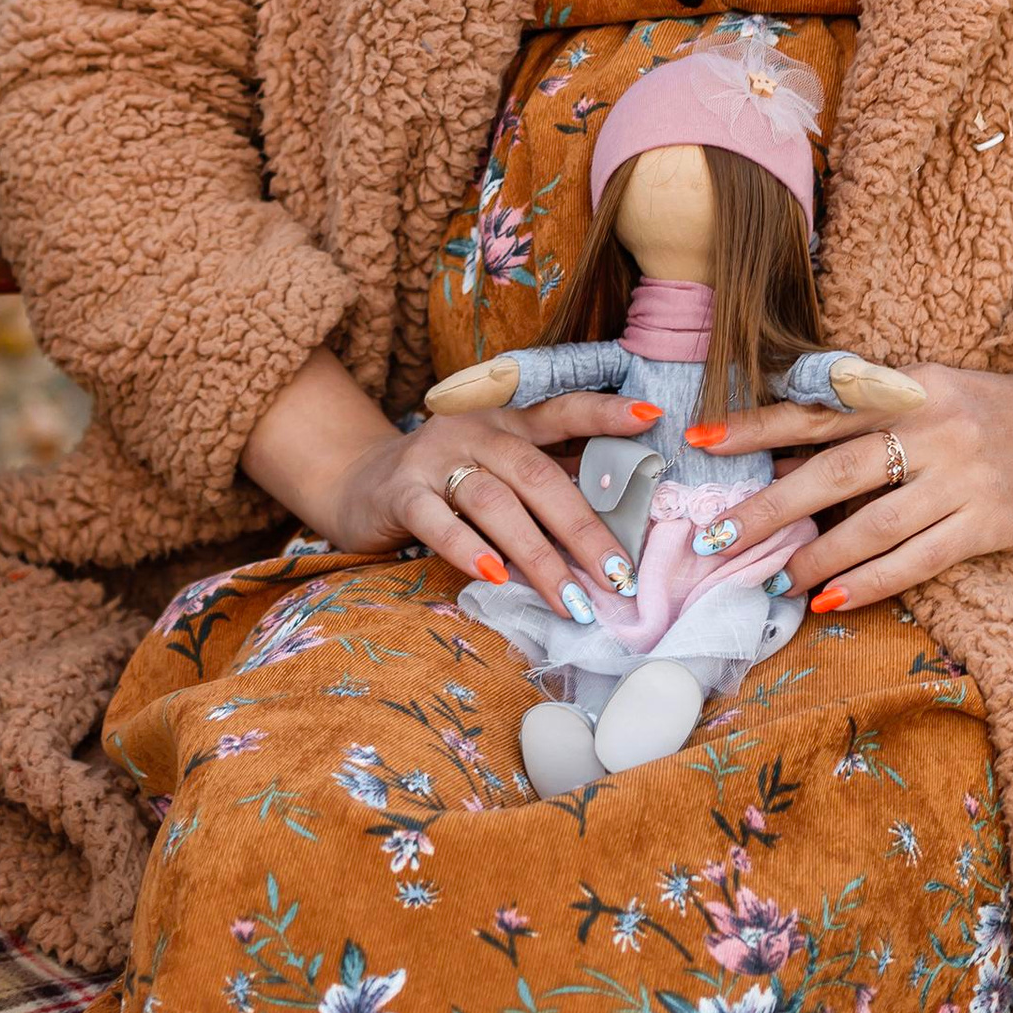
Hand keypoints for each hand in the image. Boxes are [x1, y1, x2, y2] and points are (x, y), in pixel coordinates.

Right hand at [239, 348, 662, 621]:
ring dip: (537, 555)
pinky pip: (437, 520)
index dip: (606, 413)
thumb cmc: (448, 484)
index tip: (653, 417)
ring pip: (495, 502)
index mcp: (510, 423)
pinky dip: (467, 549)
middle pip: (538, 475)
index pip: (563, 410)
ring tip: (570, 601)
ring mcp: (436, 459)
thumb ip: (549, 480)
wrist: (359, 485)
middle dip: (584, 529)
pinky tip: (494, 577)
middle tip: (618, 578)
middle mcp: (476, 433)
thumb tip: (623, 509)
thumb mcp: (499, 471)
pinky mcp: (401, 494)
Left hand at [678, 350, 1012, 612]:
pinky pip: (919, 559)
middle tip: (716, 537)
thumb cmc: (981, 411)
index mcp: (903, 387)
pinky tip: (832, 602)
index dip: (755, 425)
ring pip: (872, 523)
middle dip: (769, 506)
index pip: (816, 409)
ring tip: (772, 580)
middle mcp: (929, 427)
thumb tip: (778, 461)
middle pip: (834, 471)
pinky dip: (870, 583)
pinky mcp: (989, 523)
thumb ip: (860, 422)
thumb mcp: (922, 394)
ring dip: (815, 557)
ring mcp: (961, 477)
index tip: (699, 442)